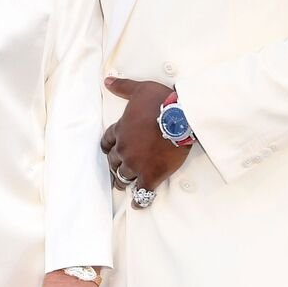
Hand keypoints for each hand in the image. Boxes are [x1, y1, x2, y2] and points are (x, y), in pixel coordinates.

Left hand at [102, 77, 187, 195]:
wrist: (180, 117)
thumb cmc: (161, 101)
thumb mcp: (140, 89)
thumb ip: (123, 87)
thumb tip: (107, 81)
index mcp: (121, 129)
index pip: (107, 141)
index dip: (108, 147)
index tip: (109, 151)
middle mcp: (124, 149)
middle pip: (113, 161)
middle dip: (115, 166)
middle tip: (117, 171)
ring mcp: (136, 164)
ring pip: (123, 177)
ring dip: (122, 182)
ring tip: (123, 187)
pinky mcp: (151, 176)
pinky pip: (142, 193)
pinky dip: (139, 201)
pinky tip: (137, 205)